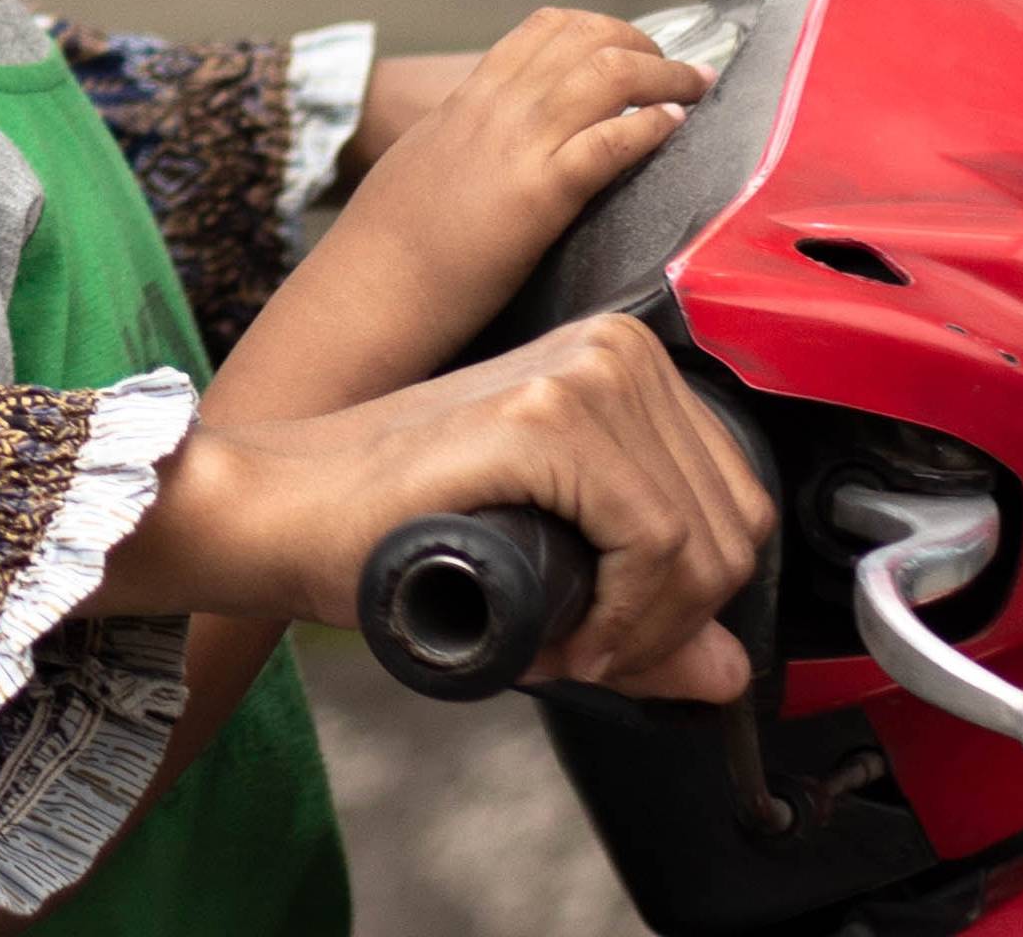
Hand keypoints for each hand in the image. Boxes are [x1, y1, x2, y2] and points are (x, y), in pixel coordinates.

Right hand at [106, 314, 770, 701]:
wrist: (286, 510)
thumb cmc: (394, 527)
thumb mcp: (551, 570)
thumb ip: (646, 616)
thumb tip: (732, 673)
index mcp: (621, 363)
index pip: (736, 503)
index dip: (690, 604)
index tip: (616, 641)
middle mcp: (613, 350)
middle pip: (732, 526)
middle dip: (672, 623)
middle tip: (586, 650)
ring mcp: (581, 373)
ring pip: (703, 540)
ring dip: (644, 627)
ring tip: (567, 644)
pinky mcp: (545, 414)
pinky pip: (651, 543)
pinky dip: (623, 617)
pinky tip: (562, 638)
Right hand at [318, 7, 705, 349]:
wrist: (369, 287)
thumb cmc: (390, 241)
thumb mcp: (426, 161)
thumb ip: (466, 138)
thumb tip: (500, 143)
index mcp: (468, 98)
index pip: (544, 29)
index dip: (602, 30)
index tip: (633, 52)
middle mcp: (496, 107)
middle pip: (587, 39)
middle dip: (645, 47)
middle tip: (677, 73)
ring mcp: (518, 147)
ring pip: (607, 75)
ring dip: (665, 78)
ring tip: (695, 92)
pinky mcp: (539, 194)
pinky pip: (609, 142)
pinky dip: (649, 129)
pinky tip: (672, 131)